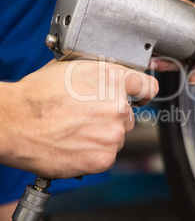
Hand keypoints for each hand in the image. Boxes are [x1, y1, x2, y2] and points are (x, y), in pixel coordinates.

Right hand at [0, 59, 157, 178]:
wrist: (15, 122)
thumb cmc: (39, 95)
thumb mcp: (74, 69)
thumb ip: (102, 75)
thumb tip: (115, 80)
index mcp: (114, 79)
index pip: (147, 86)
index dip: (141, 92)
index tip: (140, 97)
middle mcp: (119, 106)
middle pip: (128, 116)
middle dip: (112, 117)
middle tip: (86, 117)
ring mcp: (113, 133)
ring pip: (117, 137)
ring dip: (103, 136)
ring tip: (75, 131)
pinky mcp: (104, 157)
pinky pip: (107, 155)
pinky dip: (94, 153)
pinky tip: (74, 144)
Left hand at [95, 0, 194, 81]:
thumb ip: (187, 7)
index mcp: (185, 36)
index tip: (194, 76)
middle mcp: (172, 44)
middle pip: (178, 64)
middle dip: (172, 67)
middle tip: (164, 64)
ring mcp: (157, 47)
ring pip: (161, 64)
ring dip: (157, 65)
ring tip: (151, 61)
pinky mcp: (140, 47)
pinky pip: (144, 58)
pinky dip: (144, 61)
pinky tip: (142, 59)